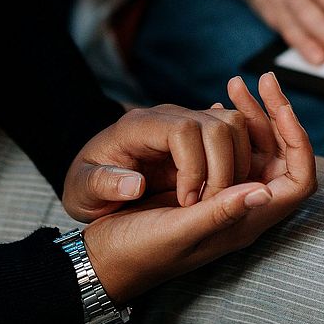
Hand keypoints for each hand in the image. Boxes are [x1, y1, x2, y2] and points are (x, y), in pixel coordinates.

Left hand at [63, 97, 252, 220]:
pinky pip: (235, 135)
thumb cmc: (87, 186)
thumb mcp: (82, 191)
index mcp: (138, 127)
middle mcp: (167, 117)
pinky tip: (224, 191)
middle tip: (206, 206)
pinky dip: (240, 161)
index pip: (184, 130)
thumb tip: (134, 185)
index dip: (194, 167)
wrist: (95, 179)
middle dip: (222, 170)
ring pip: (233, 126)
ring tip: (215, 200)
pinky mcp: (201, 135)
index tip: (186, 202)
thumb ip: (103, 185)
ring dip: (236, 166)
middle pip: (217, 124)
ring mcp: (187, 122)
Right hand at [81, 73, 315, 302]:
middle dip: (275, 117)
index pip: (298, 181)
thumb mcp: (177, 233)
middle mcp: (241, 207)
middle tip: (262, 81)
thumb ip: (219, 214)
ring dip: (250, 116)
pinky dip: (227, 123)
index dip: (298, 141)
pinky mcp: (205, 183)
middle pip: (281, 157)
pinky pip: (229, 149)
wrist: (103, 257)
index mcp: (244, 223)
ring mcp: (224, 194)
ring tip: (234, 84)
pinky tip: (218, 102)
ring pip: (255, 148)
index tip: (280, 106)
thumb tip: (264, 191)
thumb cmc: (136, 251)